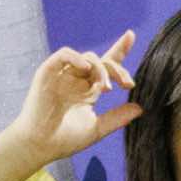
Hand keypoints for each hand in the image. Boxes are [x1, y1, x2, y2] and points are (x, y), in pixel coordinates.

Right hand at [0, 33, 139, 180]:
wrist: (40, 146)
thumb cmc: (64, 139)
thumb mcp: (97, 128)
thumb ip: (118, 117)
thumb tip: (141, 108)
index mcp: (88, 89)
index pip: (106, 64)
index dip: (119, 49)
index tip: (131, 35)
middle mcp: (76, 79)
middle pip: (102, 61)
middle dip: (117, 69)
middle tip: (127, 85)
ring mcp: (62, 75)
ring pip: (87, 58)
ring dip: (101, 69)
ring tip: (106, 89)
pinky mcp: (48, 73)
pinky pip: (63, 55)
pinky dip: (76, 57)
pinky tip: (86, 68)